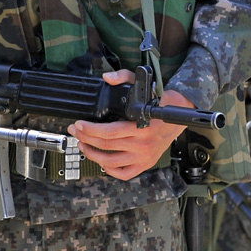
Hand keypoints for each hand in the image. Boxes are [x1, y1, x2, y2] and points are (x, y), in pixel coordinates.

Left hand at [67, 69, 190, 180]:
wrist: (175, 119)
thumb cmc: (157, 104)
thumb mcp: (141, 85)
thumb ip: (123, 77)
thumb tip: (107, 78)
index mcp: (141, 126)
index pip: (109, 132)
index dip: (90, 129)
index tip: (78, 124)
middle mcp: (142, 144)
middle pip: (106, 145)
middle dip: (85, 138)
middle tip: (75, 131)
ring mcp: (144, 157)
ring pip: (111, 161)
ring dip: (92, 154)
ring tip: (82, 144)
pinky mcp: (145, 164)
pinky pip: (125, 173)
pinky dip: (110, 170)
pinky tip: (101, 162)